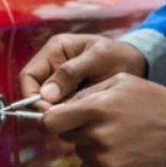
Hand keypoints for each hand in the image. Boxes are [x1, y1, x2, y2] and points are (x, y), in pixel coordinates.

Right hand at [19, 34, 145, 109]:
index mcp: (56, 49)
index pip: (28, 75)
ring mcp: (59, 78)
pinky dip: (66, 112)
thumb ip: (72, 72)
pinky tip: (81, 113)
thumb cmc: (119, 56)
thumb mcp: (99, 59)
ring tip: (77, 114)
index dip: (32, 96)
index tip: (48, 112)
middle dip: (45, 107)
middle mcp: (52, 63)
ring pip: (45, 102)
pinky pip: (59, 106)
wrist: (138, 64)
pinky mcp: (68, 92)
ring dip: (57, 111)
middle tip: (65, 117)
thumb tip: (46, 94)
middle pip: (33, 91)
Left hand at [41, 73, 165, 166]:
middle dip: (76, 126)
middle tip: (100, 118)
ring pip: (79, 150)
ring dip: (90, 141)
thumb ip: (88, 91)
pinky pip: (90, 165)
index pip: (49, 121)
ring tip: (118, 131)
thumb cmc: (152, 100)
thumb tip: (61, 105)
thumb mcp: (121, 81)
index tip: (55, 117)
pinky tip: (121, 146)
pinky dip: (100, 157)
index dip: (48, 119)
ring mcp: (104, 159)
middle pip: (65, 135)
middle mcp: (97, 136)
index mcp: (97, 108)